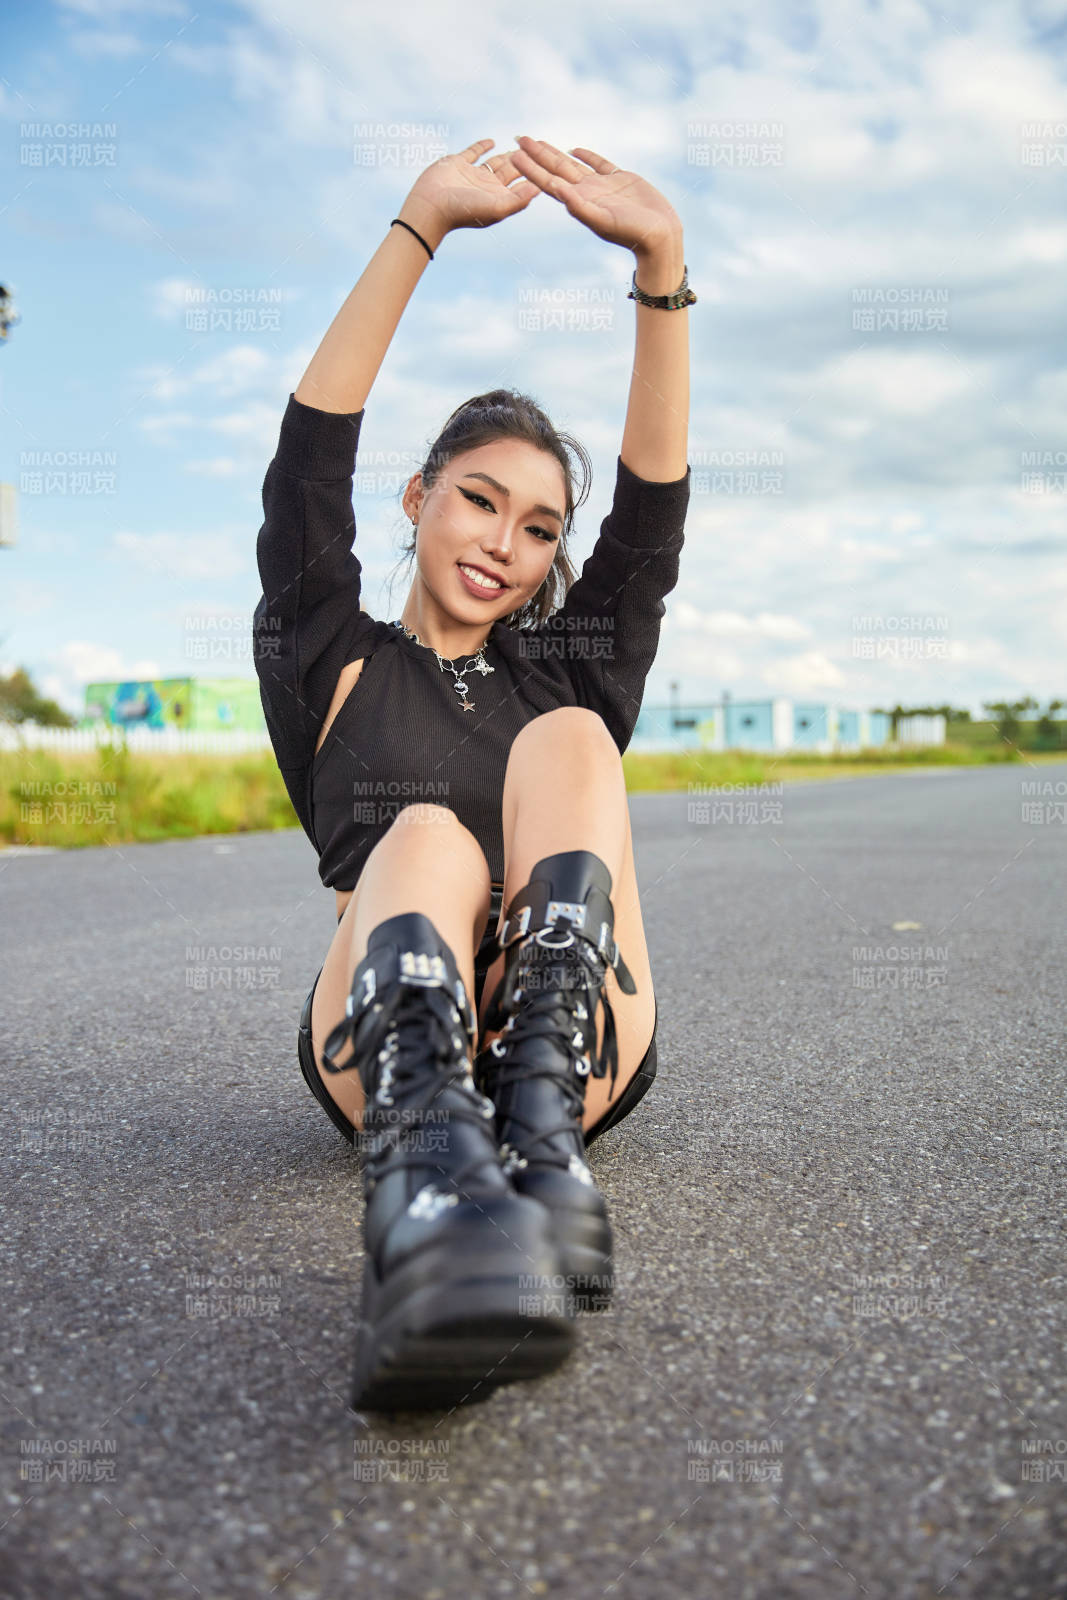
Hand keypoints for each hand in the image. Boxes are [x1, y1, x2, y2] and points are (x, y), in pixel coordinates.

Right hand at [398, 138, 540, 247]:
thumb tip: (540, 188)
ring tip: (521, 144)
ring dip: (507, 154)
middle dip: (524, 159)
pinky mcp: (457, 164)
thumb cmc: (464, 211)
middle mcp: (488, 187)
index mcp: (499, 197)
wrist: (431, 206)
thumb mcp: (498, 208)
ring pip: (495, 161)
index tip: (549, 160)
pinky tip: (492, 142)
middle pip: (511, 170)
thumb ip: (520, 199)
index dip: (535, 171)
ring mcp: (472, 175)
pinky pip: (473, 153)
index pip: (522, 182)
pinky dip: (482, 147)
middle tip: (538, 146)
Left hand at [509, 137, 682, 257]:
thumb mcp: (602, 220)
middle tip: (518, 138)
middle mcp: (587, 193)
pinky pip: (599, 164)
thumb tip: (555, 188)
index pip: (548, 182)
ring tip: (537, 141)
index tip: (514, 153)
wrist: (659, 236)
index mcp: (579, 202)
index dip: (530, 168)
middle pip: (555, 169)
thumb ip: (578, 205)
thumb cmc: (631, 233)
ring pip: (573, 165)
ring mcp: (602, 186)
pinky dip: (586, 156)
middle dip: (536, 154)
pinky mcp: (620, 180)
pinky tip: (574, 149)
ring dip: (554, 153)